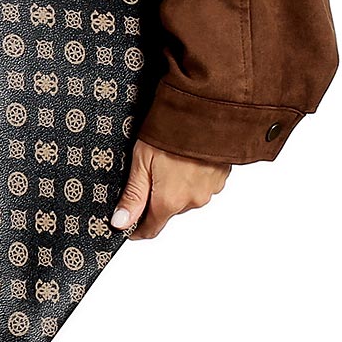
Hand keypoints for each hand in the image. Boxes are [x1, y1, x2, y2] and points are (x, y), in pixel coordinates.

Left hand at [110, 139, 230, 239]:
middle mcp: (192, 201)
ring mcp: (209, 190)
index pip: (151, 228)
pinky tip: (184, 159)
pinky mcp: (220, 178)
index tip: (127, 226)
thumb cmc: (172, 131)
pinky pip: (200, 185)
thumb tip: (120, 222)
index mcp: (170, 200)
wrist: (207, 111)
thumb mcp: (141, 162)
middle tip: (147, 173)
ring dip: (175, 187)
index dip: (137, 229)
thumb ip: (133, 196)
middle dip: (155, 198)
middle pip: (167, 210)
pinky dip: (191, 177)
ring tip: (168, 161)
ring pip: (185, 197)